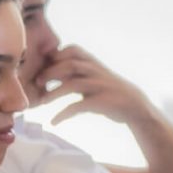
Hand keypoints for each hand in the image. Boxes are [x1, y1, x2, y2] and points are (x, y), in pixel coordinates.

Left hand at [36, 46, 154, 125]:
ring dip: (54, 93)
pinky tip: (54, 122)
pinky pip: (79, 106)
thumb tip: (49, 71)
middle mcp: (96, 71)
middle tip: (37, 82)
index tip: (42, 66)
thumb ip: (75, 72)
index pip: (72, 50)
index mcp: (93, 62)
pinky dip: (64, 114)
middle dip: (51, 72)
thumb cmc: (108, 90)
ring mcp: (99, 86)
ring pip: (72, 84)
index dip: (55, 55)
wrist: (134, 106)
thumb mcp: (93, 76)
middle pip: (69, 64)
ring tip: (42, 102)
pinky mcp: (101, 102)